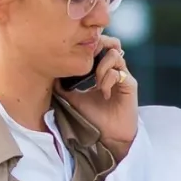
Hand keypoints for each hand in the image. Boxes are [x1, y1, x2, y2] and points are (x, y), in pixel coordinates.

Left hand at [62, 34, 137, 156]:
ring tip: (96, 82)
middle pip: (110, 43)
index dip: (90, 45)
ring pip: (114, 55)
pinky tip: (104, 93)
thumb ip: (64, 86)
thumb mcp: (74, 99)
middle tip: (87, 59)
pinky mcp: (130, 85)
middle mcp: (114, 69)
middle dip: (98, 47)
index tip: (77, 53)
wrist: (108, 136)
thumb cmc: (93, 118)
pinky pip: (118, 73)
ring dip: (101, 66)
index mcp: (102, 70)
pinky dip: (108, 80)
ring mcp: (123, 76)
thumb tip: (50, 76)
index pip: (99, 47)